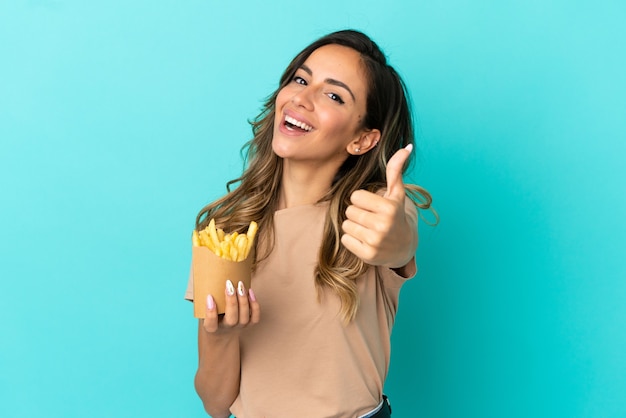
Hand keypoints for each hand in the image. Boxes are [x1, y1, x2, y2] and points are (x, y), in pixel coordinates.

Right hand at [201, 280, 259, 333]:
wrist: (222, 332)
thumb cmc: (211, 317)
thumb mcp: (203, 312)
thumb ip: (203, 300)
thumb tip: (203, 277)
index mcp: (212, 329)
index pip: (211, 324)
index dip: (210, 312)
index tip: (209, 296)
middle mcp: (227, 329)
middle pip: (231, 320)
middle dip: (231, 301)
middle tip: (229, 285)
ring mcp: (240, 327)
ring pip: (244, 317)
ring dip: (243, 300)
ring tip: (240, 285)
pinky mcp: (249, 324)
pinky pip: (255, 317)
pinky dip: (254, 304)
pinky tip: (250, 291)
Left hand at [341, 144, 417, 268]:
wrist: (404, 247)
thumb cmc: (395, 215)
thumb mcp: (396, 193)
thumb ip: (396, 170)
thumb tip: (406, 147)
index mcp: (389, 207)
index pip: (355, 196)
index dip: (362, 200)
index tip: (373, 206)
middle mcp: (383, 225)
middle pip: (349, 211)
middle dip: (357, 213)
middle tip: (371, 219)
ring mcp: (375, 241)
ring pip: (346, 225)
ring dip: (354, 226)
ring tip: (368, 229)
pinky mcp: (367, 255)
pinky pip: (345, 240)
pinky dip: (352, 240)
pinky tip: (365, 241)